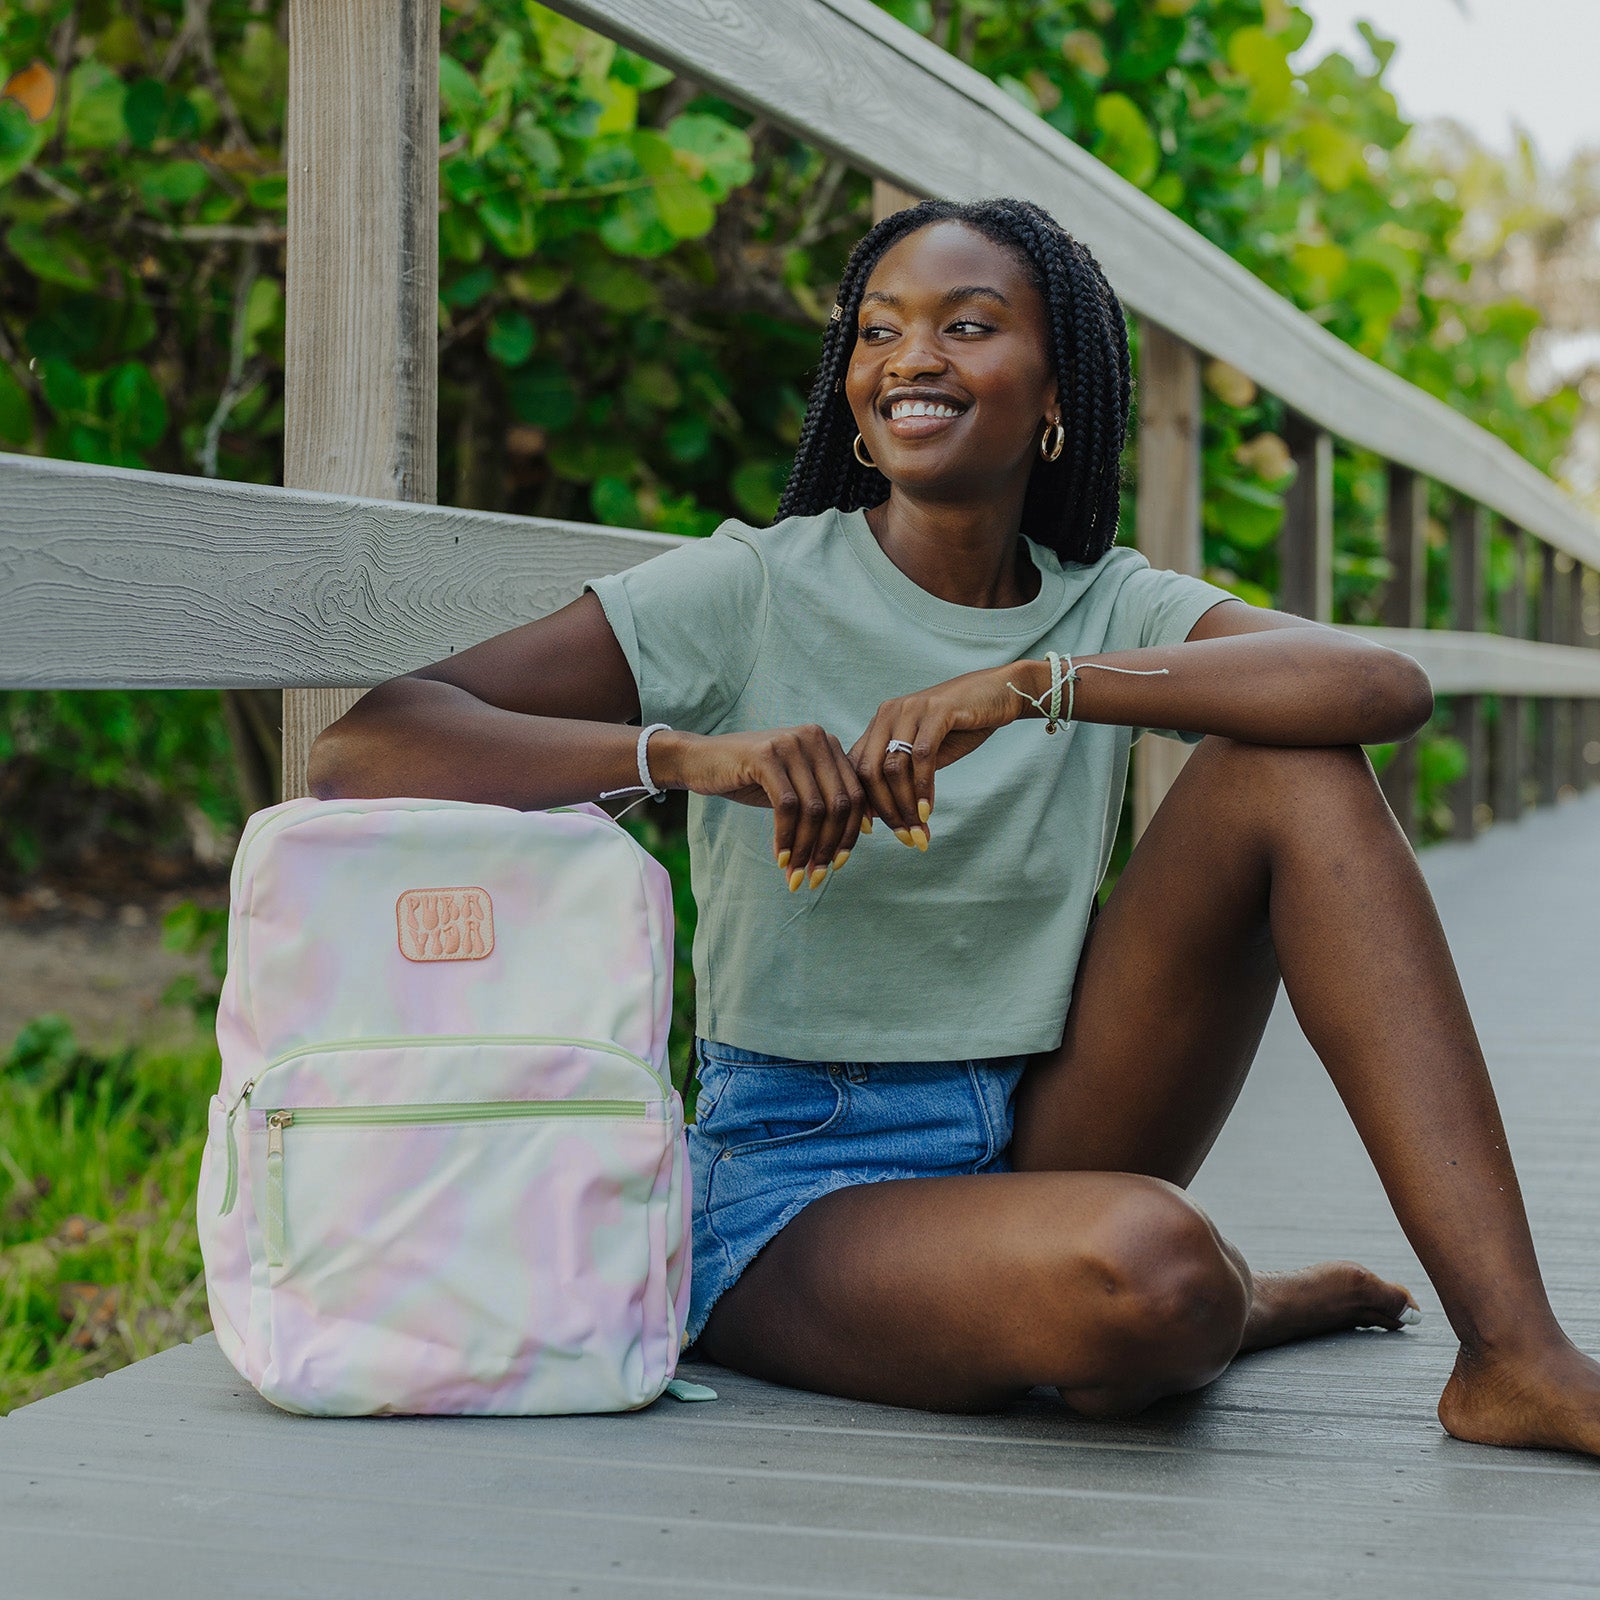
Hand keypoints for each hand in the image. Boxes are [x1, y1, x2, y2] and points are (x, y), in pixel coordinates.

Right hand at [652, 726, 869, 890]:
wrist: (701, 760)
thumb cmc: (751, 778)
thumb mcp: (795, 785)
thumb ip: (825, 800)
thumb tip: (863, 832)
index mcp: (828, 743)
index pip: (855, 794)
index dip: (851, 833)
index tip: (839, 863)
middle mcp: (815, 737)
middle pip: (838, 804)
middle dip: (829, 847)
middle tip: (816, 877)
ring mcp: (790, 743)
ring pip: (814, 809)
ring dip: (807, 849)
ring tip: (796, 875)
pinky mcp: (765, 755)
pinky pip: (787, 806)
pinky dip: (786, 838)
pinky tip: (781, 858)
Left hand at [847, 664, 1026, 847]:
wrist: (997, 693)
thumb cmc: (959, 727)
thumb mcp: (924, 754)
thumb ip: (904, 777)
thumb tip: (885, 816)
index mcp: (880, 724)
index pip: (855, 766)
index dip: (860, 800)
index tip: (868, 831)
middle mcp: (888, 714)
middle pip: (869, 770)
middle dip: (884, 810)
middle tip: (903, 836)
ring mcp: (911, 709)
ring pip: (893, 767)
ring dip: (904, 804)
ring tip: (918, 828)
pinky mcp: (937, 710)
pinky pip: (921, 756)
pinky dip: (922, 788)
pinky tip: (927, 810)